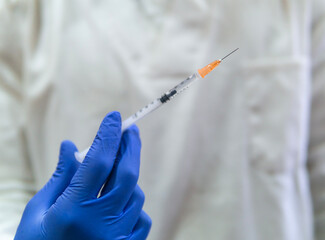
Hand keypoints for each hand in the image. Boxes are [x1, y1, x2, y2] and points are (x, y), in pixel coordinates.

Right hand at [14, 112, 150, 239]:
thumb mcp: (39, 211)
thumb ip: (60, 177)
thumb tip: (72, 146)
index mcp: (73, 212)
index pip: (98, 162)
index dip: (107, 136)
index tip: (114, 118)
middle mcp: (100, 224)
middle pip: (127, 174)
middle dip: (130, 148)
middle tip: (130, 131)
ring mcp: (117, 239)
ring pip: (136, 195)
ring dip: (128, 178)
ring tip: (113, 174)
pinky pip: (141, 217)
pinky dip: (133, 203)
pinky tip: (120, 203)